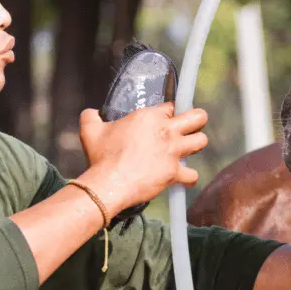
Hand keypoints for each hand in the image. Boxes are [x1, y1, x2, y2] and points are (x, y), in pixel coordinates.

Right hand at [78, 103, 208, 216]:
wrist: (109, 183)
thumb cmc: (101, 157)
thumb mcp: (90, 131)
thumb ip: (90, 117)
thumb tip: (89, 113)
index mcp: (149, 117)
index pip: (170, 107)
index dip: (169, 112)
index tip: (166, 118)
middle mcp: (165, 131)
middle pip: (197, 117)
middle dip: (198, 119)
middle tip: (190, 126)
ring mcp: (172, 152)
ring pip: (201, 141)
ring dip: (196, 144)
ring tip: (189, 149)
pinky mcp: (174, 172)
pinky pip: (193, 174)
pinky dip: (190, 178)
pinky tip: (184, 178)